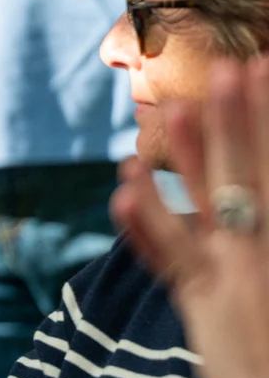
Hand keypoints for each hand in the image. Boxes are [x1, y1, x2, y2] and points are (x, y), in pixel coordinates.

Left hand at [114, 57, 268, 377]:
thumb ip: (268, 232)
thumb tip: (250, 202)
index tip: (266, 71)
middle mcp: (265, 256)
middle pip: (249, 176)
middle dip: (238, 121)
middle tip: (227, 68)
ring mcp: (232, 281)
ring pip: (203, 207)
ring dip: (185, 157)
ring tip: (171, 110)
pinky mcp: (201, 308)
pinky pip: (167, 257)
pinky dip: (144, 221)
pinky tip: (123, 185)